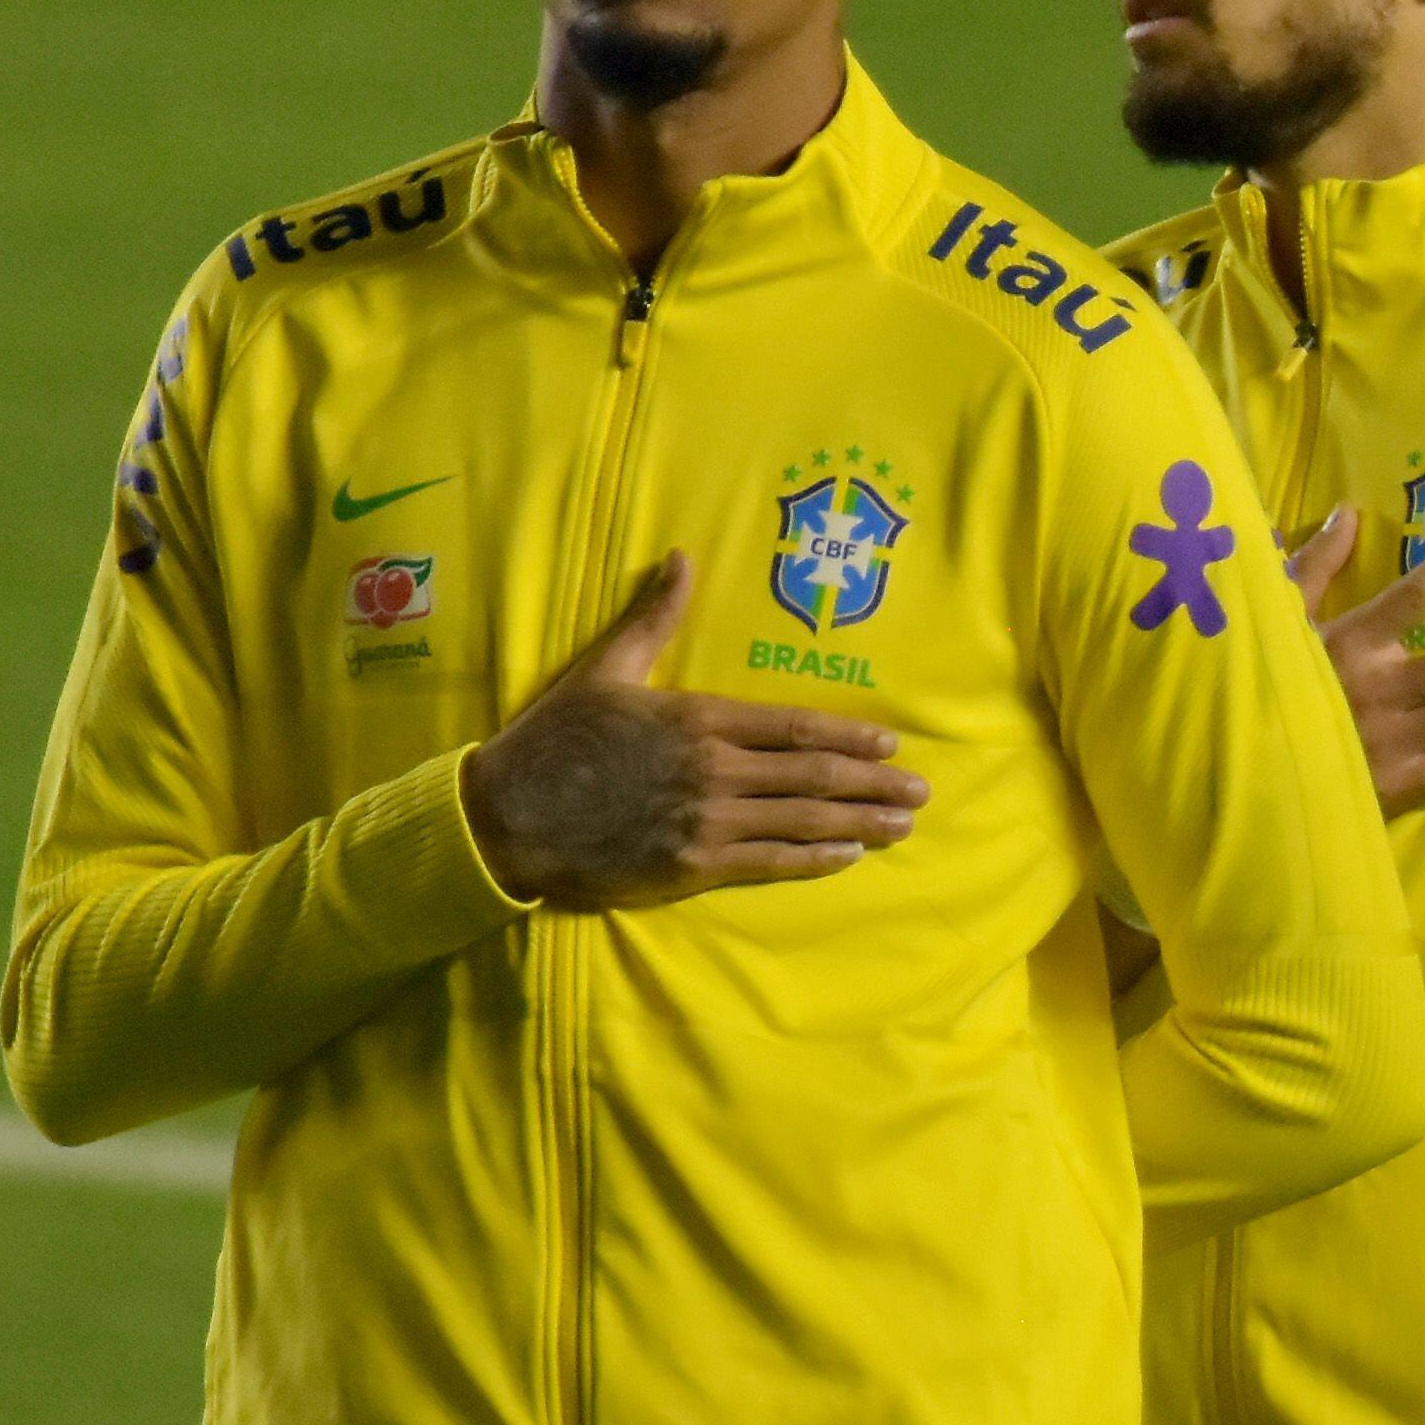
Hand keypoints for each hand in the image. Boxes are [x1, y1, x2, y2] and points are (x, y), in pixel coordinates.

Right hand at [458, 555, 924, 909]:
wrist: (503, 816)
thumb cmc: (553, 741)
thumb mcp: (603, 670)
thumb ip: (653, 619)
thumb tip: (683, 559)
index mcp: (697, 719)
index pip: (795, 727)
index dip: (850, 737)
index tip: (890, 744)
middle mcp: (712, 769)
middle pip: (813, 776)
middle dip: (873, 784)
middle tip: (922, 792)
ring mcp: (705, 821)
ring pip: (802, 821)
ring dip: (860, 824)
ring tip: (903, 825)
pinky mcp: (691, 866)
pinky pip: (768, 862)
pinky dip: (814, 859)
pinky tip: (849, 856)